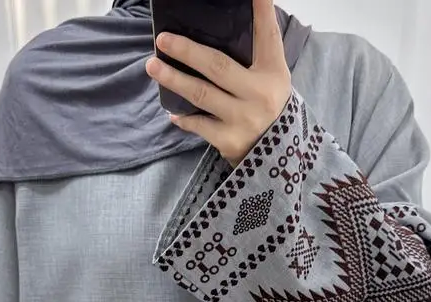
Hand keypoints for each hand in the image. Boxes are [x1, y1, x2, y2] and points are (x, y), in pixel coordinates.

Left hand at [146, 0, 291, 166]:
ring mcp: (243, 119)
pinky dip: (183, 117)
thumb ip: (258, 50)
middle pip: (217, 66)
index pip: (266, 37)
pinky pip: (199, 124)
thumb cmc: (269, 108)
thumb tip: (240, 16)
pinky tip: (172, 111)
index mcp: (272, 73)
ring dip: (173, 79)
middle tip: (162, 39)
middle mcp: (259, 94)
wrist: (277, 157)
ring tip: (153, 66)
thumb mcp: (272, 78)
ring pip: (201, 94)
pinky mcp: (229, 140)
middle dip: (187, 51)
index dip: (261, 12)